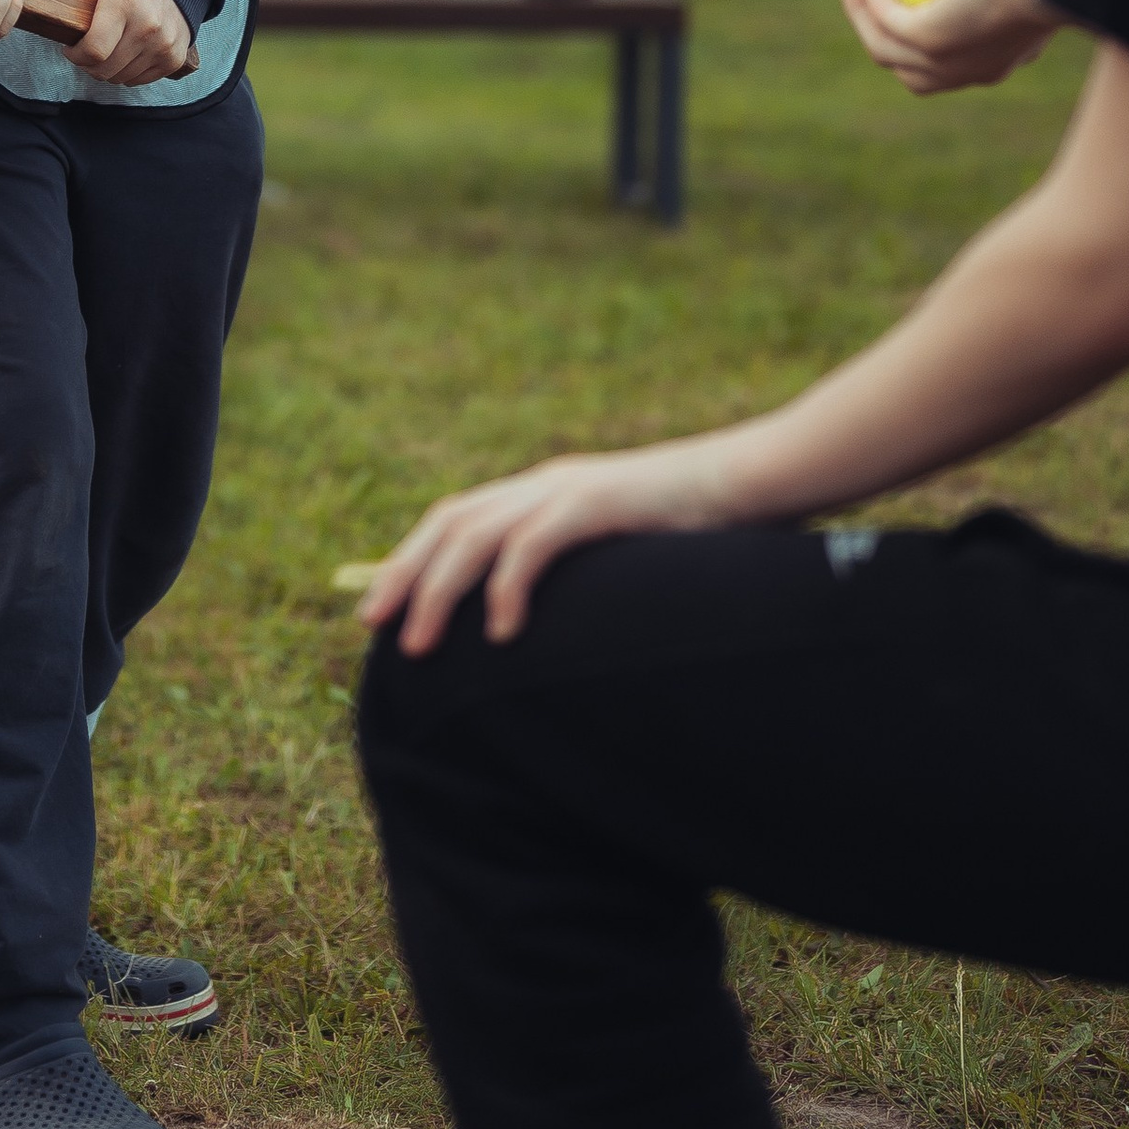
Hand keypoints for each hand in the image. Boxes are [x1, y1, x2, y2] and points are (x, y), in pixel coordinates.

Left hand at [45, 0, 196, 86]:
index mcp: (123, 3)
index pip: (94, 51)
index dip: (76, 55)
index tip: (71, 47)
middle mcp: (147, 25)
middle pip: (105, 69)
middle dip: (88, 64)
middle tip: (86, 49)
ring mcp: (164, 43)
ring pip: (121, 78)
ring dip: (108, 69)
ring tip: (107, 48)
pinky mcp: (174, 57)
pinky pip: (140, 80)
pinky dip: (128, 72)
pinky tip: (125, 53)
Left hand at [358, 438, 745, 655]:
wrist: (756, 482)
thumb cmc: (697, 531)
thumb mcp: (620, 558)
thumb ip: (579, 577)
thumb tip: (545, 633)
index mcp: (543, 494)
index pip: (456, 520)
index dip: (410, 559)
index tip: (379, 608)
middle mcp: (543, 486)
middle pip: (449, 524)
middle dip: (404, 574)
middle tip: (372, 624)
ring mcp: (567, 490)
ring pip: (475, 535)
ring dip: (439, 591)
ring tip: (420, 645)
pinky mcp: (597, 502)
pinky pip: (534, 545)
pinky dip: (508, 588)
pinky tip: (502, 633)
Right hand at [835, 0, 1067, 94]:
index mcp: (994, 61)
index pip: (940, 58)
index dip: (910, 28)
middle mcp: (968, 73)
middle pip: (901, 62)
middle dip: (871, 27)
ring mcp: (947, 64)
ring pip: (881, 46)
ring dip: (857, 10)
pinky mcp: (929, 43)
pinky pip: (883, 17)